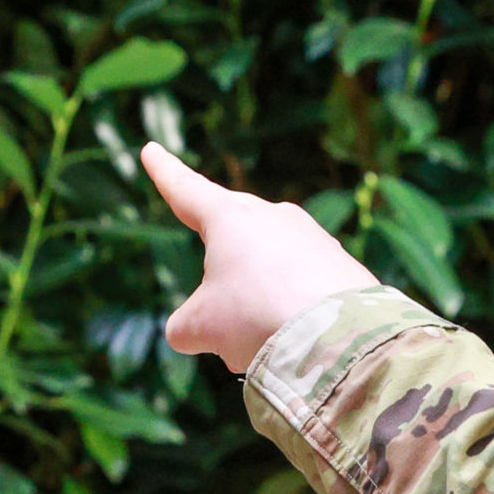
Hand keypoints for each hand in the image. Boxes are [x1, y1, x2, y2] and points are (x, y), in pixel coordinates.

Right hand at [142, 142, 376, 372]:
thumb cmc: (256, 317)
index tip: (151, 150)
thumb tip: (191, 331)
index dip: (165, 174)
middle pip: (231, 240)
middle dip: (222, 278)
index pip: (186, 191)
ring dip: (257, 307)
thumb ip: (186, 324)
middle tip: (225, 319)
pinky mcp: (342, 266)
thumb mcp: (201, 327)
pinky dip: (291, 315)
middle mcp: (273, 216)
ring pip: (267, 274)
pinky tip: (300, 342)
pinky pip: (302, 289)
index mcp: (229, 217)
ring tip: (266, 342)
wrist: (338, 334)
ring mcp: (312, 238)